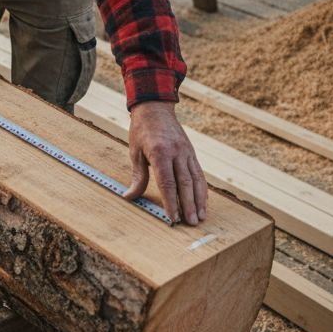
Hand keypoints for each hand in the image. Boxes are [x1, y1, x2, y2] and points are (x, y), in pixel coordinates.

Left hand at [123, 101, 207, 225]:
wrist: (155, 108)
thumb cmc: (142, 131)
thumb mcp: (135, 152)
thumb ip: (137, 176)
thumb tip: (129, 197)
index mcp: (160, 153)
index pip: (167, 183)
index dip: (171, 202)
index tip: (173, 218)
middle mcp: (177, 153)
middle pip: (184, 184)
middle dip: (188, 205)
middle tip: (191, 223)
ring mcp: (186, 153)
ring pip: (196, 180)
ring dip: (199, 200)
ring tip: (200, 217)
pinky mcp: (191, 153)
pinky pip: (199, 173)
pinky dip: (202, 189)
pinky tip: (203, 202)